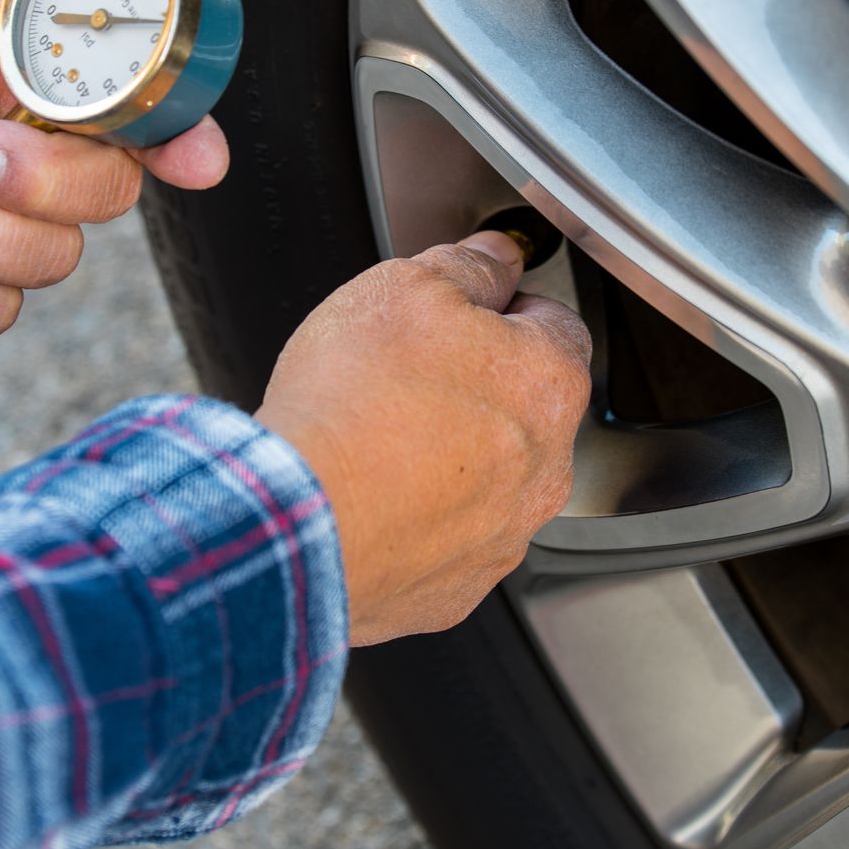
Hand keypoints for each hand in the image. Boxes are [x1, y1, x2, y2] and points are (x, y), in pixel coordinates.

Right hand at [256, 233, 591, 645]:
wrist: (295, 519)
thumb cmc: (353, 404)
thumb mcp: (406, 288)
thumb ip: (467, 267)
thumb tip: (495, 258)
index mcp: (549, 385)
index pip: (553, 326)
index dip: (501, 310)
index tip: (459, 313)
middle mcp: (545, 470)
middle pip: (522, 411)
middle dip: (473, 390)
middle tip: (403, 377)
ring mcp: (502, 538)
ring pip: (487, 483)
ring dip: (447, 461)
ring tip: (376, 443)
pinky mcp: (453, 590)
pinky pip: (444, 544)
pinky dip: (414, 522)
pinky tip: (369, 499)